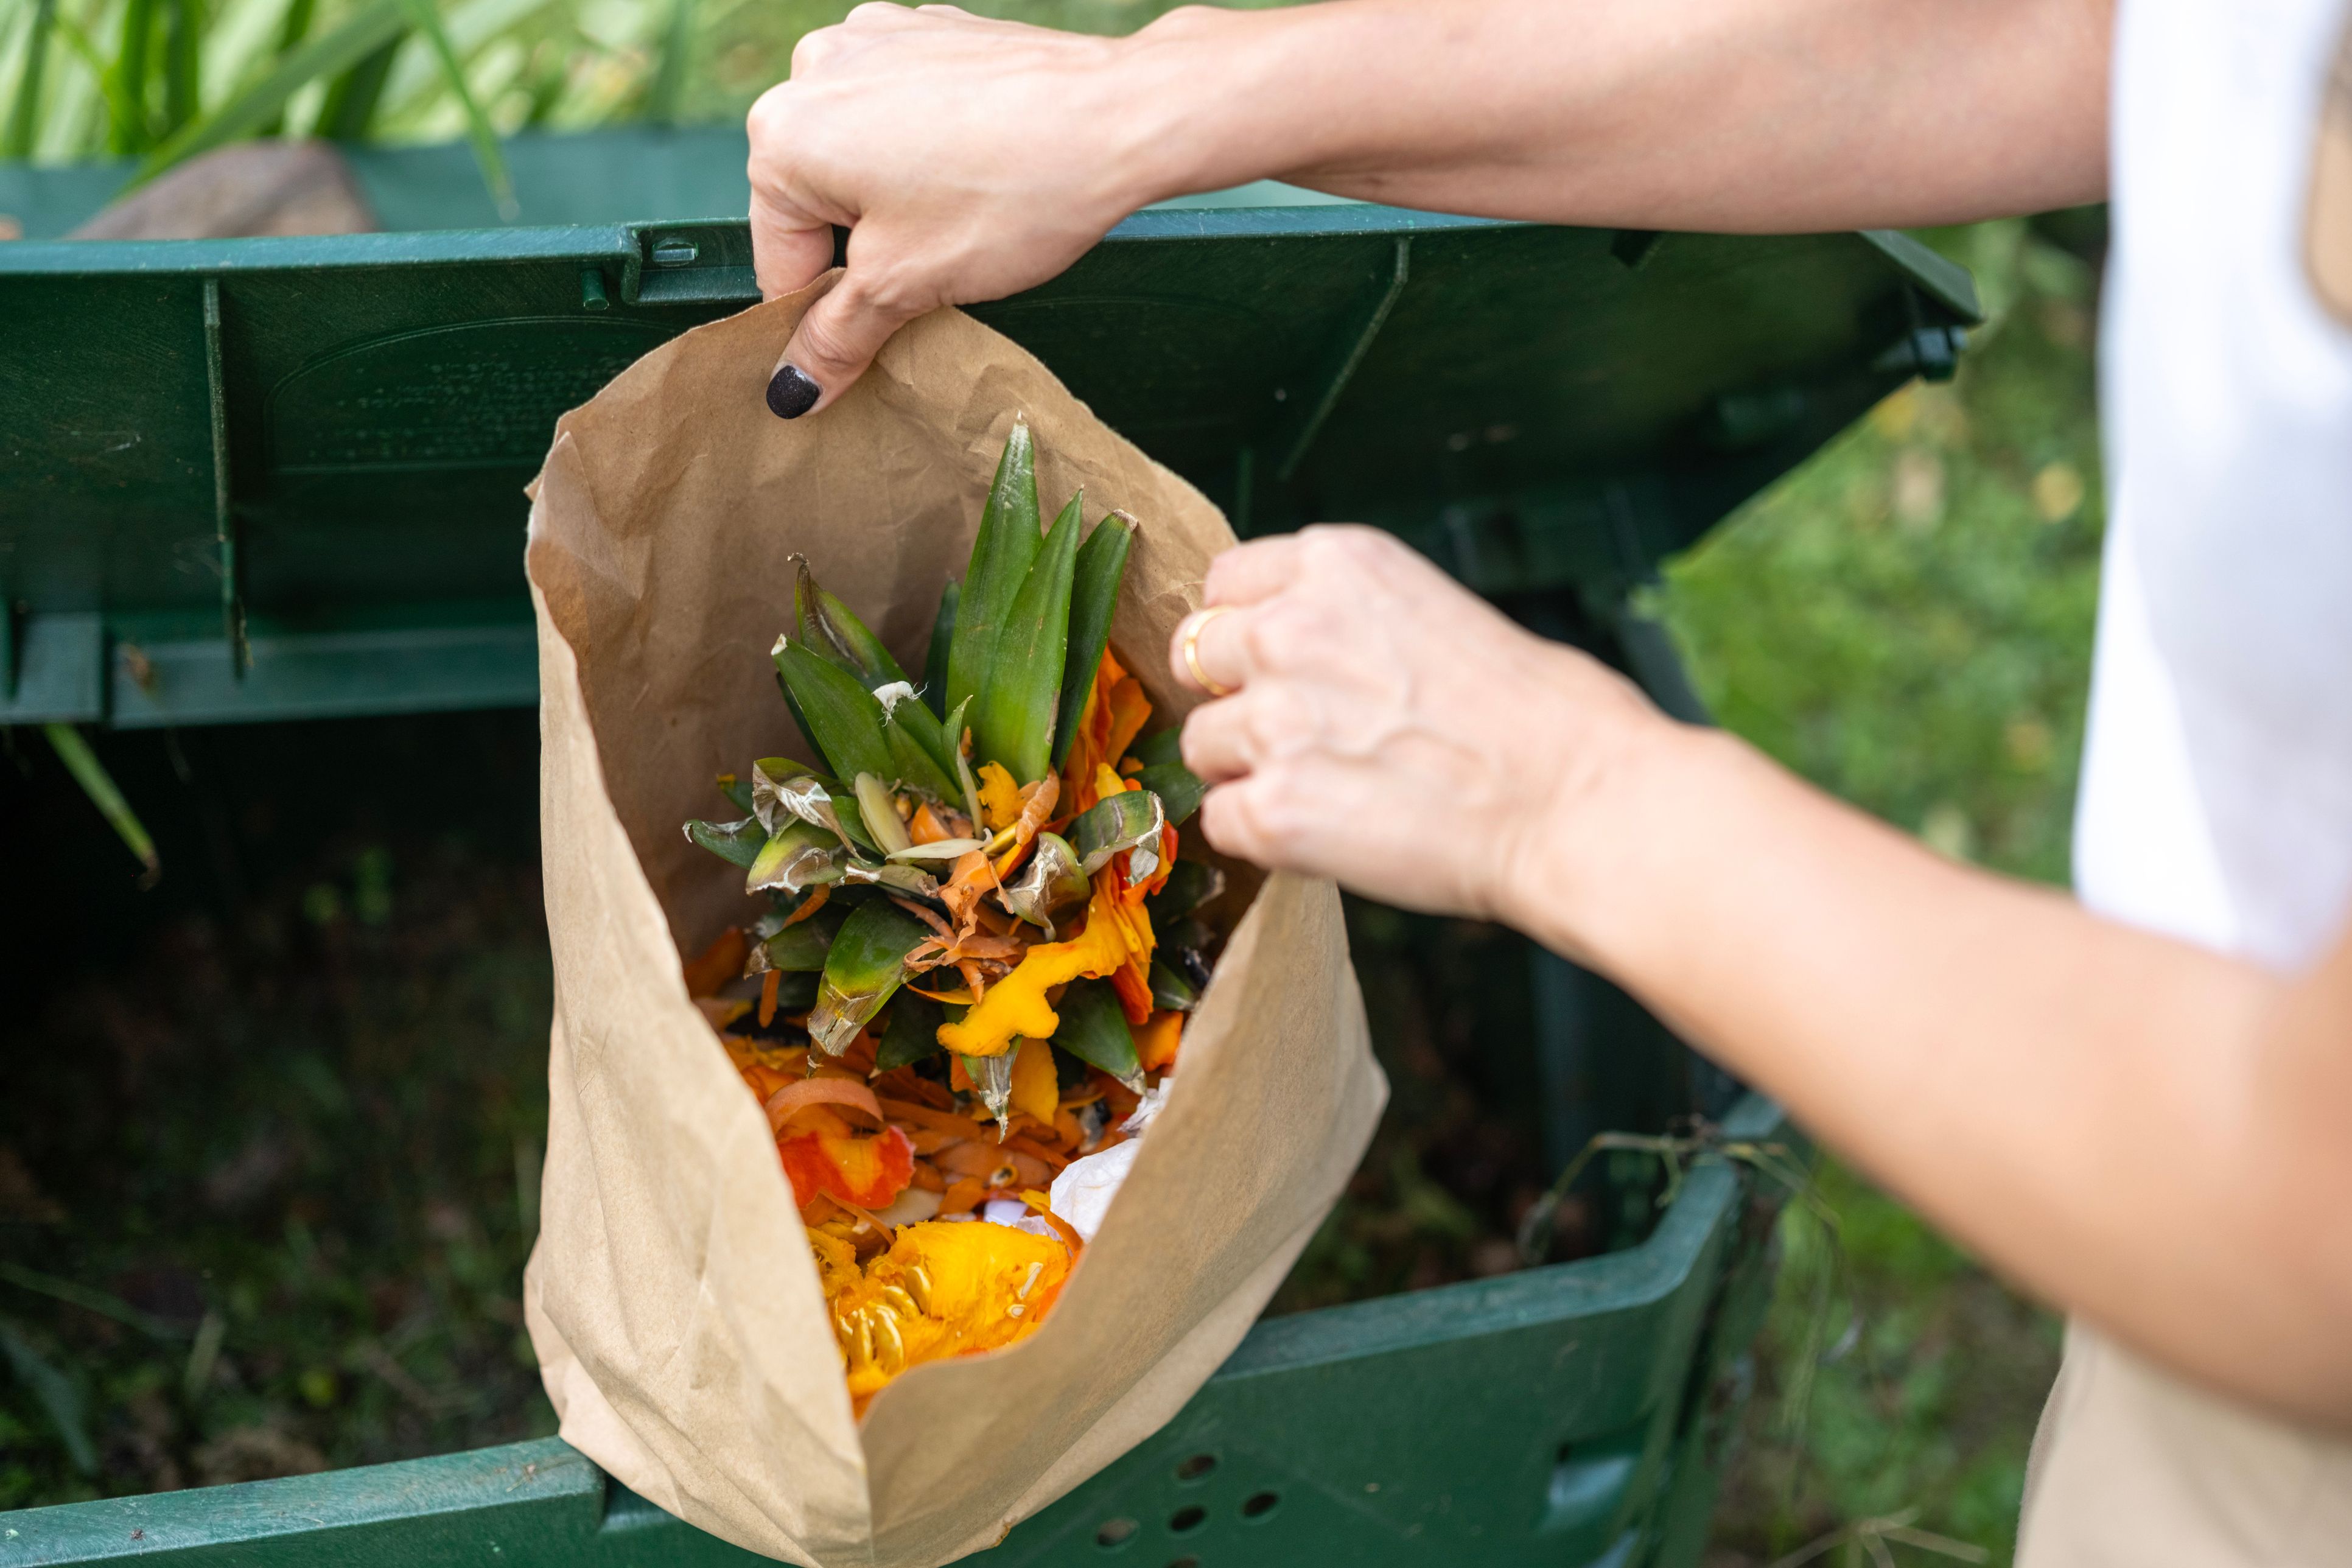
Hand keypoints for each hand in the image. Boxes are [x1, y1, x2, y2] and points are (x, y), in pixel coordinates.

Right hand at [747, 4, 1183, 417]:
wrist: (1120, 116)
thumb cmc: (1009, 195)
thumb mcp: (906, 285)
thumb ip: (837, 336)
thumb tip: (792, 392)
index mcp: (783, 133)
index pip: (779, 257)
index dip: (821, 316)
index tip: (862, 345)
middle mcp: (813, 70)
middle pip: (815, 199)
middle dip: (863, 249)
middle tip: (931, 276)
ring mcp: (875, 39)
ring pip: (862, 154)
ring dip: (898, 201)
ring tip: (963, 222)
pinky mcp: (931, 31)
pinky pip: (906, 111)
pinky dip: (930, 150)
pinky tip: (981, 173)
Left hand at [1168, 526, 1668, 930]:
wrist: (1581, 804)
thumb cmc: (1546, 719)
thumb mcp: (1443, 614)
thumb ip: (1355, 623)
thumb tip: (1312, 657)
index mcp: (1336, 565)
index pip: (1225, 584)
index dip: (1246, 631)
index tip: (1278, 666)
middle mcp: (1289, 629)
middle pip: (1198, 657)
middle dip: (1238, 696)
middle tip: (1303, 736)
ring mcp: (1274, 720)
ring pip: (1202, 744)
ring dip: (1250, 770)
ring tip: (1332, 792)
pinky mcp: (1272, 808)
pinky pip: (1222, 821)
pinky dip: (1264, 836)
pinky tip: (1330, 838)